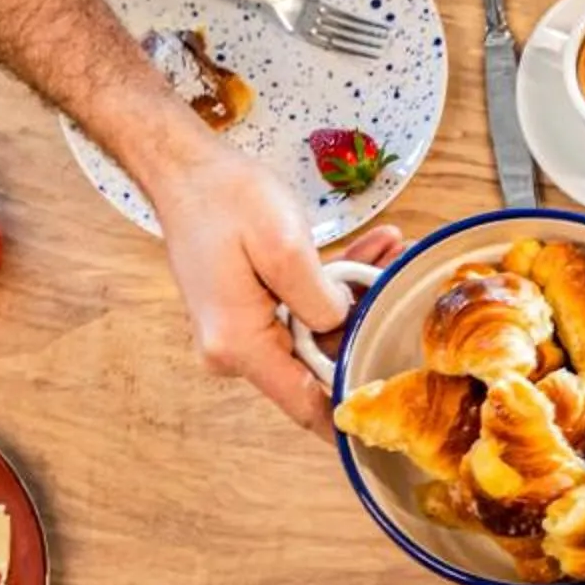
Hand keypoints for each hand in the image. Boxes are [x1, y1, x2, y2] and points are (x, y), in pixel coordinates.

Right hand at [149, 141, 403, 432]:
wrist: (184, 168)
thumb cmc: (225, 197)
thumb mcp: (284, 245)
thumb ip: (321, 299)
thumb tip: (343, 326)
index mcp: (239, 344)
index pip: (305, 405)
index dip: (350, 414)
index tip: (392, 416)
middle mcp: (233, 350)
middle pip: (316, 364)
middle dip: (362, 328)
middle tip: (400, 287)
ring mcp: (238, 333)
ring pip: (314, 332)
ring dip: (353, 298)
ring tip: (391, 256)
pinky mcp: (245, 313)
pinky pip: (299, 311)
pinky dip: (330, 286)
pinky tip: (368, 254)